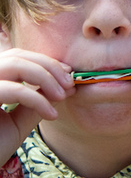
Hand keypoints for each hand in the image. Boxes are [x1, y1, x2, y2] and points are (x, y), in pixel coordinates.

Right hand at [0, 49, 73, 163]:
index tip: (68, 74)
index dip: (44, 61)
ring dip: (46, 77)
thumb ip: (36, 100)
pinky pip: (14, 90)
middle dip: (49, 67)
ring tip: (63, 96)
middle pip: (16, 56)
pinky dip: (38, 99)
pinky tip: (52, 115)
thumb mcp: (18, 122)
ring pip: (15, 64)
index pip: (16, 57)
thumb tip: (64, 85)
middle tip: (70, 84)